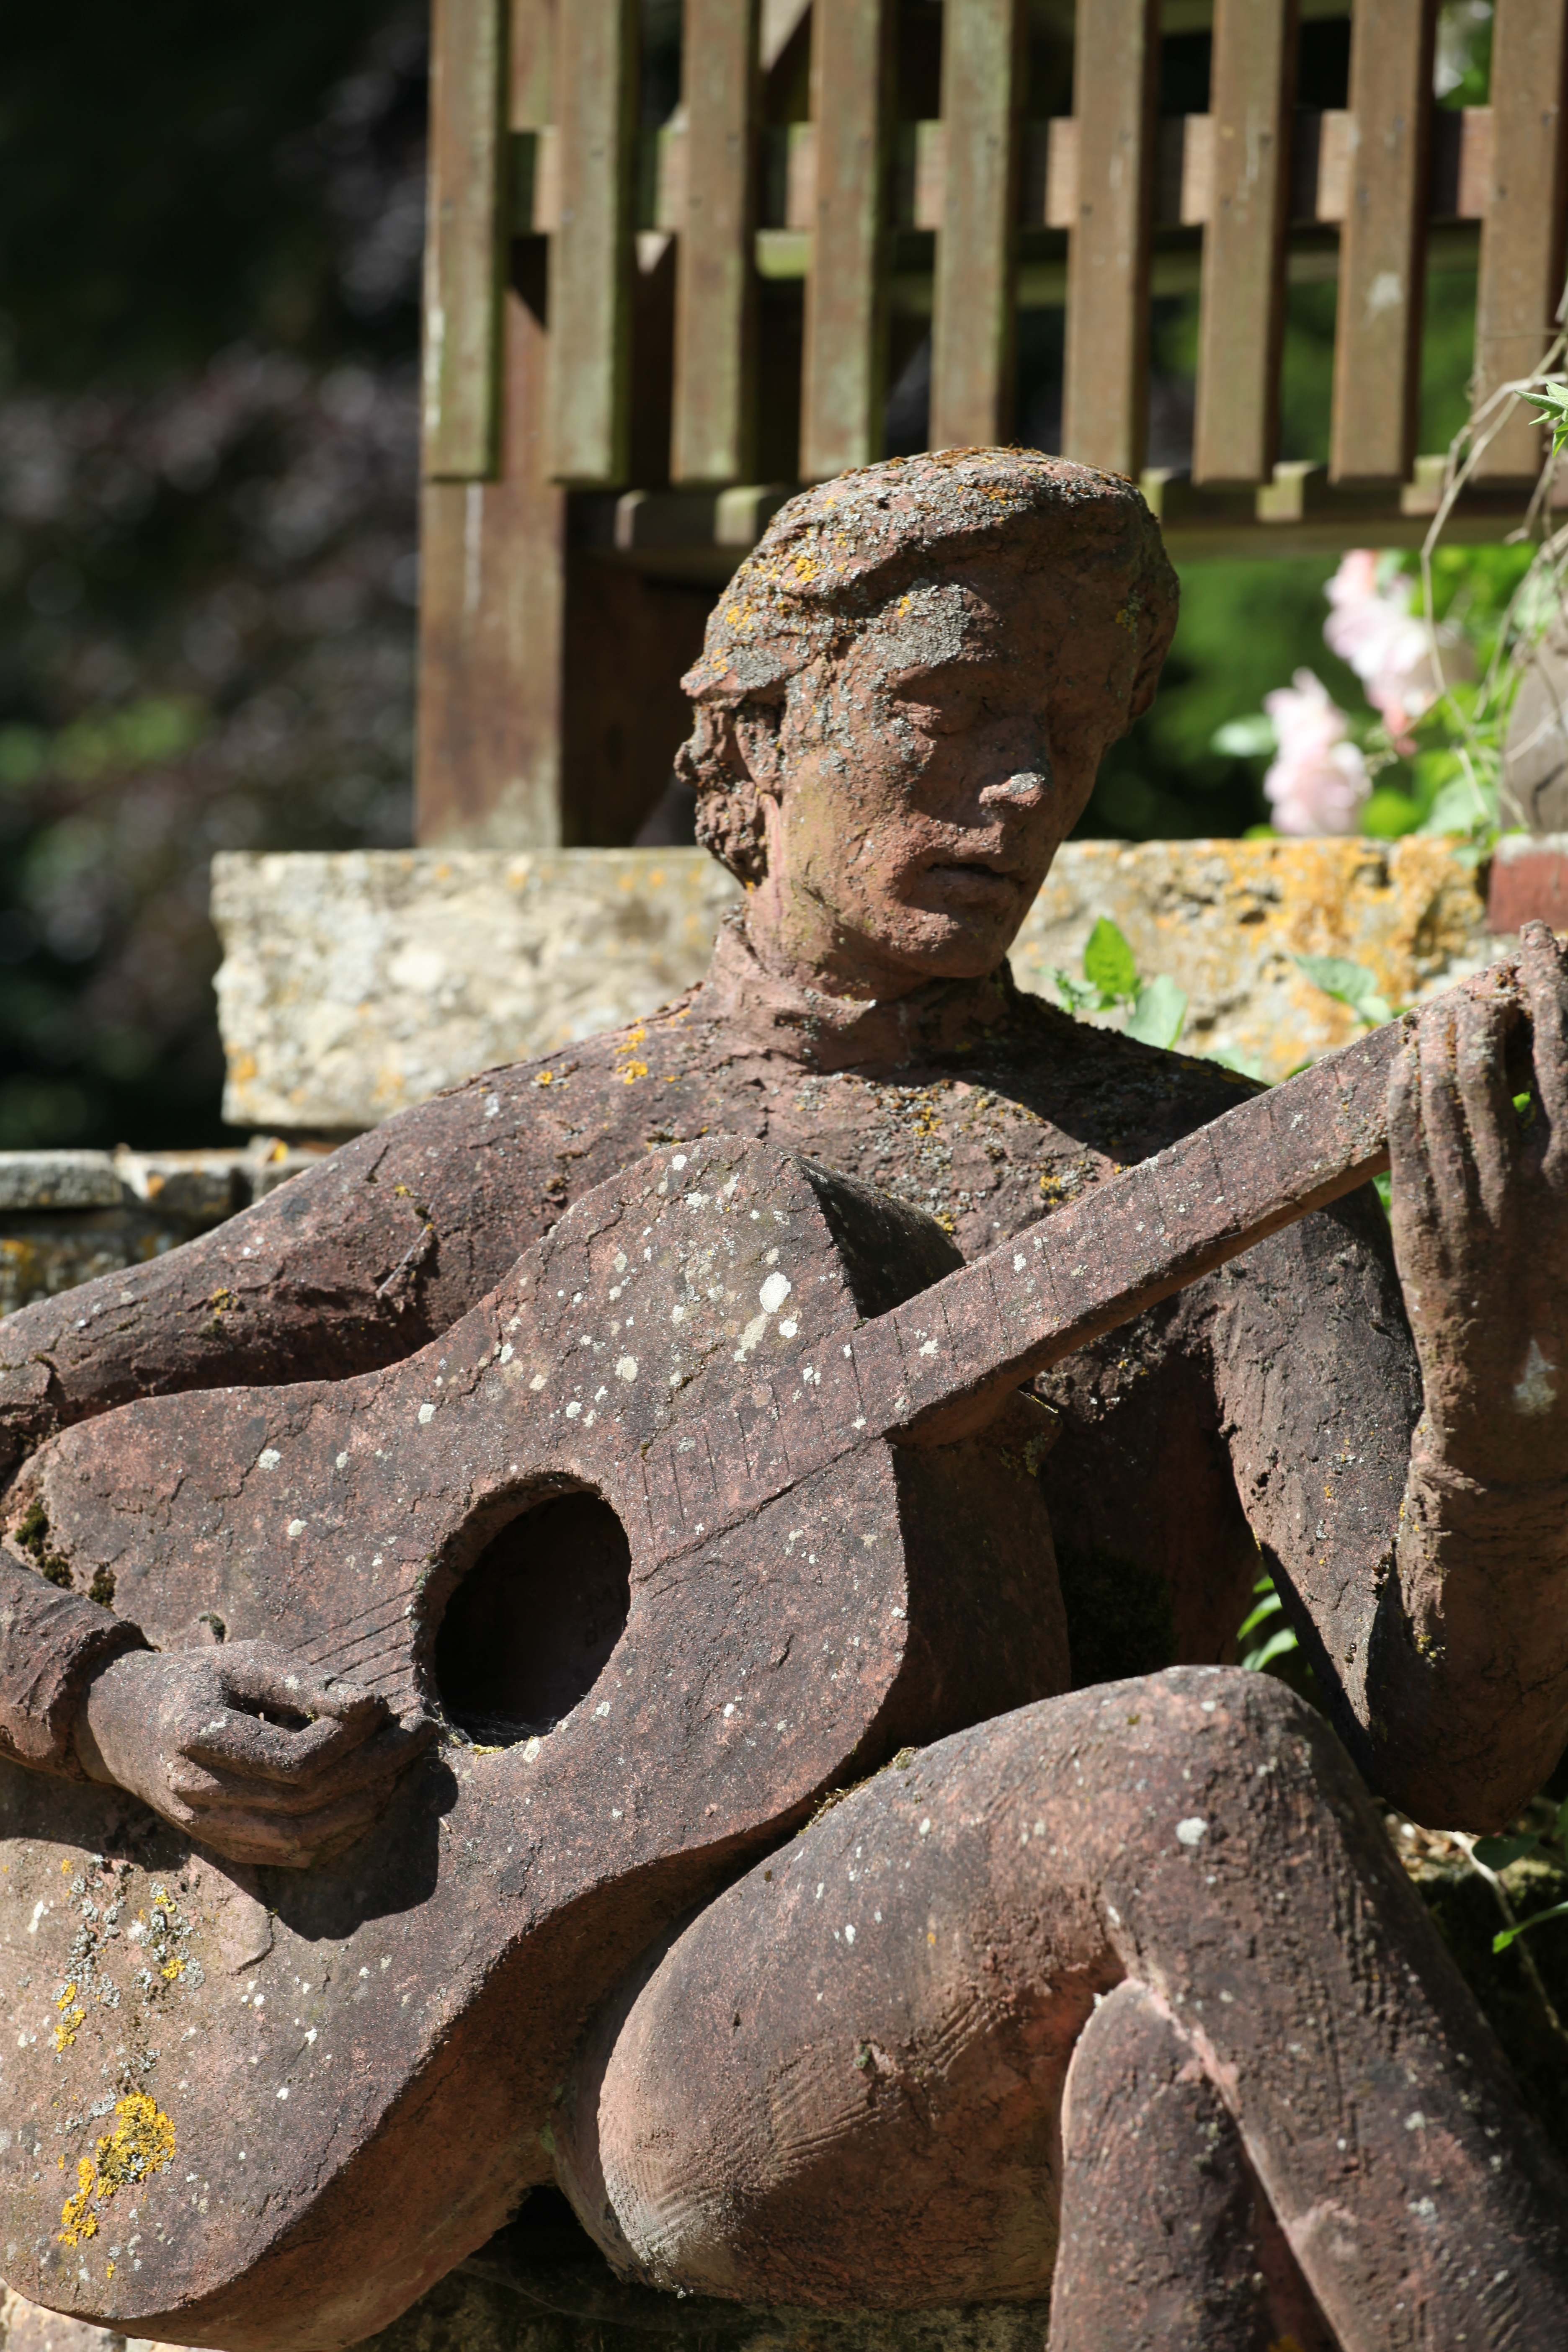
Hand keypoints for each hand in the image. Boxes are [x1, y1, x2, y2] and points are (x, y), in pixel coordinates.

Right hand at [74, 1642, 432, 1867]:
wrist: (126, 1725)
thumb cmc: (199, 1680)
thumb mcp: (245, 1661)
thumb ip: (304, 1682)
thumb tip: (371, 1704)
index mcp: (196, 1739)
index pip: (293, 1761)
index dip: (350, 1738)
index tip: (386, 1703)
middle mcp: (196, 1794)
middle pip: (306, 1801)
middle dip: (374, 1767)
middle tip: (420, 1732)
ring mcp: (206, 1828)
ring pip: (301, 1837)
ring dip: (364, 1804)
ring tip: (402, 1765)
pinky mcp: (220, 1845)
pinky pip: (289, 1854)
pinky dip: (338, 1832)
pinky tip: (371, 1797)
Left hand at [1389, 921, 1567, 1486]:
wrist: (1517, 1409)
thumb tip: (1559, 1072)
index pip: (1564, 1048)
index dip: (1550, 982)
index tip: (1537, 943)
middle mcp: (1521, 1181)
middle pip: (1491, 1055)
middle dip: (1486, 1000)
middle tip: (1486, 972)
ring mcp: (1462, 1201)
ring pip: (1438, 1086)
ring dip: (1439, 1033)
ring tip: (1444, 1006)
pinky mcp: (1418, 1224)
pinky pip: (1402, 1132)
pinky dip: (1404, 1082)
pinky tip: (1411, 1060)